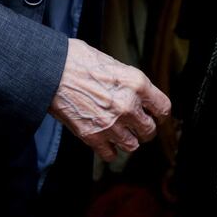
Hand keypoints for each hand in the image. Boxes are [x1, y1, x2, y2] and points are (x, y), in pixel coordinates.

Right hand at [49, 39, 169, 161]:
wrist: (53, 71)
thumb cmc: (80, 61)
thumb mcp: (115, 64)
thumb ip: (130, 83)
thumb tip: (137, 94)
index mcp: (137, 84)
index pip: (163, 108)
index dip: (160, 114)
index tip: (156, 116)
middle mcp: (128, 106)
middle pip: (149, 131)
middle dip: (144, 129)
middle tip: (138, 126)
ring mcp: (111, 124)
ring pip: (132, 146)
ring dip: (128, 140)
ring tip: (121, 133)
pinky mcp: (93, 137)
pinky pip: (111, 155)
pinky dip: (110, 150)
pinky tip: (106, 140)